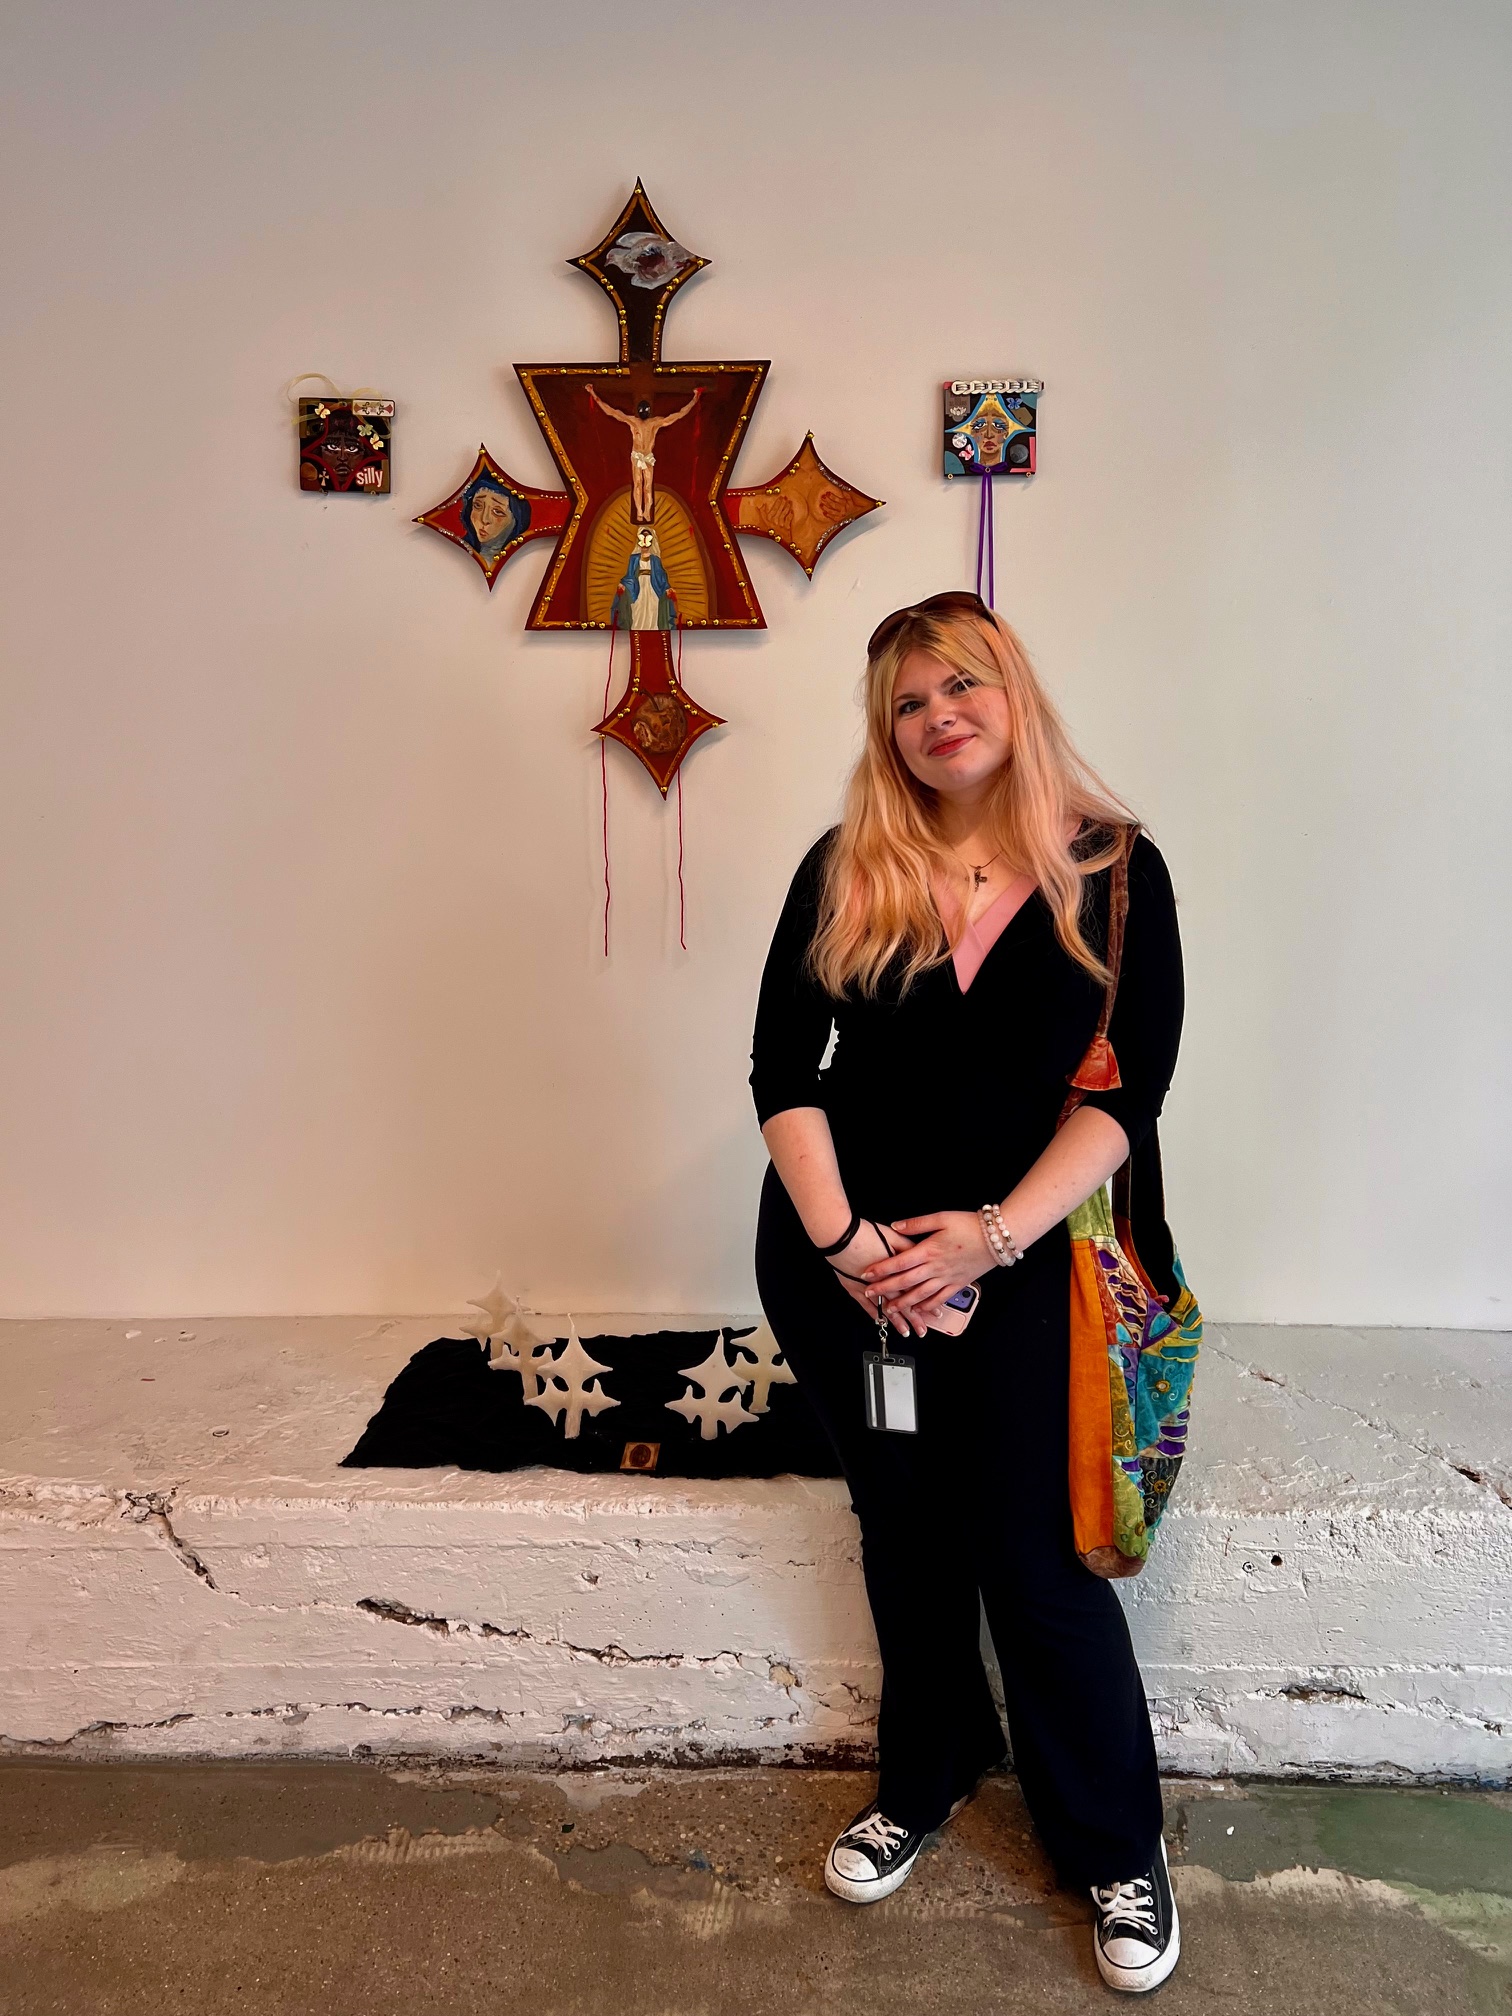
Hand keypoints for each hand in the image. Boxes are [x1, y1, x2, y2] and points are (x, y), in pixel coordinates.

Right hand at [825, 1220, 920, 1337]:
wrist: (839, 1235)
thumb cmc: (863, 1233)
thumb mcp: (892, 1235)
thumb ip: (907, 1246)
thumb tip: (919, 1253)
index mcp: (895, 1269)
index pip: (914, 1290)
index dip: (925, 1302)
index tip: (933, 1312)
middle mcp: (884, 1282)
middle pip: (902, 1303)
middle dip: (914, 1318)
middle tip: (922, 1330)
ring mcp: (868, 1288)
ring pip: (886, 1308)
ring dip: (897, 1321)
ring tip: (905, 1331)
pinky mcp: (854, 1288)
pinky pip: (867, 1306)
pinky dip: (875, 1315)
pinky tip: (881, 1323)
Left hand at [861, 1210, 995, 1319]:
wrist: (997, 1237)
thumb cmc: (970, 1224)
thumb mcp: (941, 1217)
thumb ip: (916, 1223)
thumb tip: (895, 1226)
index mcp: (930, 1250)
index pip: (900, 1262)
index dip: (882, 1269)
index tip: (867, 1273)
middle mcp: (936, 1267)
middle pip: (905, 1281)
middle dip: (885, 1288)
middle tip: (869, 1293)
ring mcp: (947, 1278)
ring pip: (921, 1294)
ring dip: (903, 1302)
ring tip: (888, 1308)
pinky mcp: (958, 1283)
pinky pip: (940, 1298)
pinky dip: (928, 1306)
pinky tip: (919, 1310)